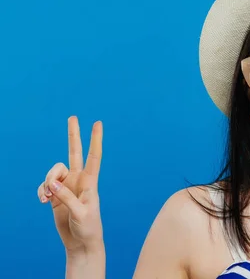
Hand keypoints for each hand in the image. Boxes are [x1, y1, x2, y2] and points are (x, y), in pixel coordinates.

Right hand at [38, 116, 103, 254]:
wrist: (80, 242)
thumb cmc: (88, 227)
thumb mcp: (80, 212)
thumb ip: (66, 197)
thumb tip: (51, 184)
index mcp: (90, 181)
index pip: (93, 156)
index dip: (95, 140)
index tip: (98, 123)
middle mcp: (79, 179)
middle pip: (74, 153)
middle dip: (73, 135)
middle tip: (73, 116)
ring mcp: (66, 186)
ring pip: (53, 172)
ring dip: (47, 181)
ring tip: (47, 197)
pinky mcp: (55, 195)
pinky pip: (44, 186)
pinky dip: (41, 191)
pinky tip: (43, 201)